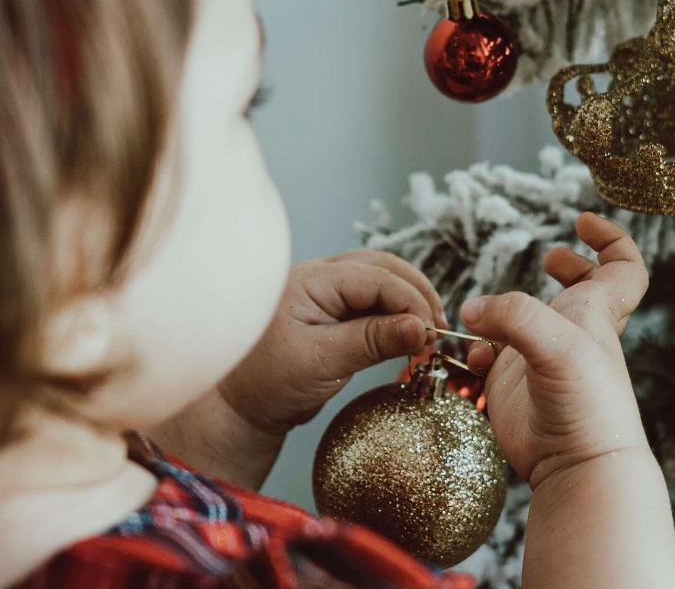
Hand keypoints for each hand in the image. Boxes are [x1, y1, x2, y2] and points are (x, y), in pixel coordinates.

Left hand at [220, 250, 446, 433]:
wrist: (236, 408)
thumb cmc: (265, 383)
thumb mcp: (322, 362)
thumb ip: (372, 341)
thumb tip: (420, 328)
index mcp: (313, 280)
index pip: (379, 277)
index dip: (412, 302)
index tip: (431, 334)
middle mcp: (321, 277)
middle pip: (385, 268)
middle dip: (417, 294)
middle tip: (438, 330)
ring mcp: (327, 293)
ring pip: (382, 282)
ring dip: (410, 302)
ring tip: (428, 332)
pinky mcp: (333, 313)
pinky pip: (373, 302)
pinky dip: (396, 315)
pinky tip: (409, 335)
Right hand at [460, 213, 649, 490]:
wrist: (577, 467)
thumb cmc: (586, 404)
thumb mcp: (557, 345)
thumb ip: (513, 316)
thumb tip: (470, 309)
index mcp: (595, 313)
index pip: (623, 267)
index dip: (611, 238)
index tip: (583, 222)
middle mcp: (572, 333)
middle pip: (583, 290)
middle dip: (567, 269)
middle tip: (548, 260)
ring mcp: (542, 359)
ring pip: (524, 322)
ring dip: (498, 312)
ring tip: (483, 317)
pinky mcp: (513, 386)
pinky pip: (490, 356)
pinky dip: (475, 350)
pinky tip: (474, 359)